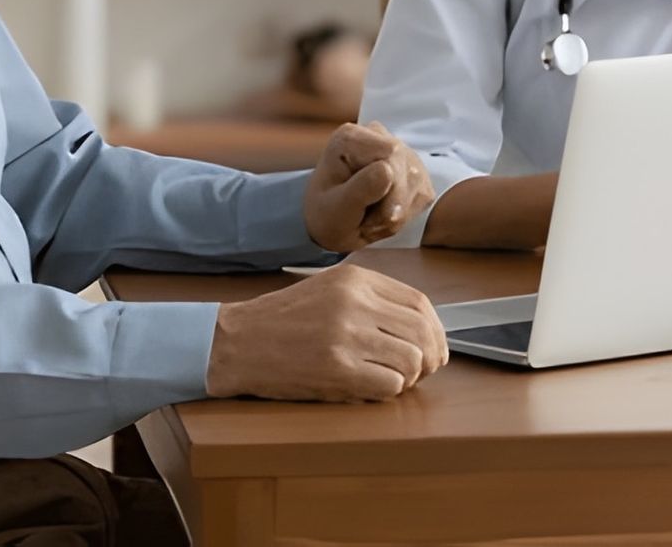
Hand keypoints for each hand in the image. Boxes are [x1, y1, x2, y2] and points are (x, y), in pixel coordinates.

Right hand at [204, 263, 447, 401]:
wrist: (237, 342)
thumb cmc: (283, 321)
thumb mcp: (330, 290)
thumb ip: (372, 301)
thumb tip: (420, 328)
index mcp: (356, 279)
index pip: (419, 303)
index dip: (435, 330)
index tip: (434, 347)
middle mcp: (355, 302)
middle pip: (422, 332)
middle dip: (430, 357)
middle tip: (422, 371)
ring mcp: (346, 335)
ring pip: (412, 360)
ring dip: (408, 377)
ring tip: (388, 379)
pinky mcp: (337, 369)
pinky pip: (390, 384)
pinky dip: (388, 391)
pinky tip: (369, 388)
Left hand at [303, 122, 435, 251]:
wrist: (333, 225)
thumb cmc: (327, 215)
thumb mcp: (336, 209)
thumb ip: (360, 188)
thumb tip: (387, 169)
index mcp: (351, 138)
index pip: (391, 153)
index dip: (386, 187)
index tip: (364, 207)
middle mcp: (377, 137)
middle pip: (407, 169)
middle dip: (391, 205)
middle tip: (365, 223)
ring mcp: (398, 152)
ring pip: (417, 184)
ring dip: (397, 213)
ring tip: (371, 219)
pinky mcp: (413, 170)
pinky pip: (423, 195)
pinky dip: (406, 214)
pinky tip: (384, 215)